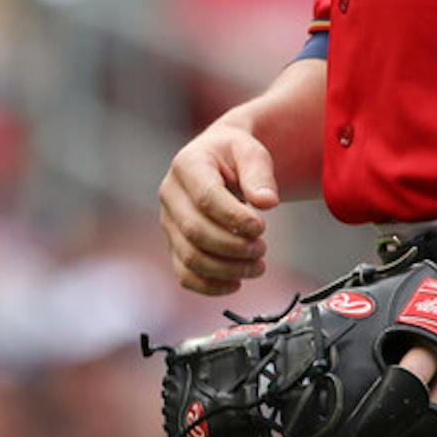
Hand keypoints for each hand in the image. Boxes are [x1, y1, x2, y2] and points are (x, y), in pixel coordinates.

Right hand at [157, 121, 277, 295]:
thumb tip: (268, 202)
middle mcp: (170, 194)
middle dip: (233, 246)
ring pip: (190, 257)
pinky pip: (185, 274)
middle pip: (196, 231)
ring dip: (227, 269)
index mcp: (187, 165)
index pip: (205, 198)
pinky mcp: (174, 244)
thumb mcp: (251, 151)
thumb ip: (259, 173)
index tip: (261, 227)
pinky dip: (210, 285)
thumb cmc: (235, 155)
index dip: (234, 218)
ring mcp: (169, 222)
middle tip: (262, 248)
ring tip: (257, 265)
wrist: (219, 159)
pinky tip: (236, 282)